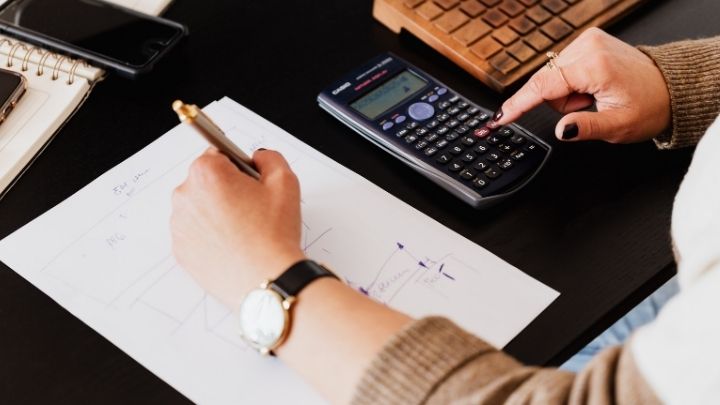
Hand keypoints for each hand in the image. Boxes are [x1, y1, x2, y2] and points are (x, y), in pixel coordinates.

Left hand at [171, 148, 305, 308]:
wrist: (266, 279)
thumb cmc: (274, 234)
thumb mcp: (285, 182)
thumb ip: (269, 158)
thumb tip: (258, 158)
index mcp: (207, 173)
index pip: (218, 155)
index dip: (239, 168)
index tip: (250, 183)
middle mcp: (185, 196)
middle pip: (205, 181)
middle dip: (226, 190)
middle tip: (252, 210)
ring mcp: (179, 225)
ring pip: (199, 208)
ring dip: (216, 213)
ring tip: (243, 231)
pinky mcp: (180, 250)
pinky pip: (195, 234)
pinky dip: (210, 236)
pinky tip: (232, 245)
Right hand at [490, 28, 670, 142]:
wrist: (669, 87)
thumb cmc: (649, 105)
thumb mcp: (619, 127)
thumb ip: (586, 129)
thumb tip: (562, 130)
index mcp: (595, 66)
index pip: (544, 86)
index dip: (519, 105)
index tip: (499, 118)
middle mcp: (589, 46)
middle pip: (546, 83)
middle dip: (561, 102)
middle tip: (589, 107)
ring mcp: (587, 41)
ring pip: (552, 77)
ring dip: (566, 93)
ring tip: (594, 97)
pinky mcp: (587, 41)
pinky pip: (561, 69)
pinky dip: (571, 83)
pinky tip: (591, 87)